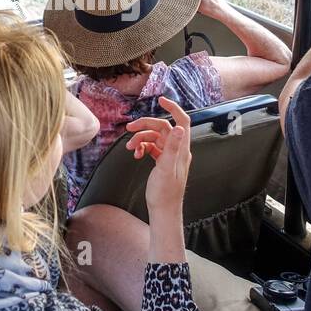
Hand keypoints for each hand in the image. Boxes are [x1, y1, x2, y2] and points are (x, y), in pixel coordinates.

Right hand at [123, 97, 192, 219]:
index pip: (182, 122)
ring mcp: (169, 156)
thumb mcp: (166, 169)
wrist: (163, 210)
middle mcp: (177, 150)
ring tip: (129, 148)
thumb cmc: (165, 193)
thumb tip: (179, 127)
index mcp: (181, 150)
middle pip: (162, 128)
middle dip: (145, 126)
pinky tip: (135, 154)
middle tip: (129, 128)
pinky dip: (142, 147)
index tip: (160, 100)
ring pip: (154, 138)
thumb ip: (172, 148)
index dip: (173, 108)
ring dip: (141, 139)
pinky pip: (151, 148)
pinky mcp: (162, 162)